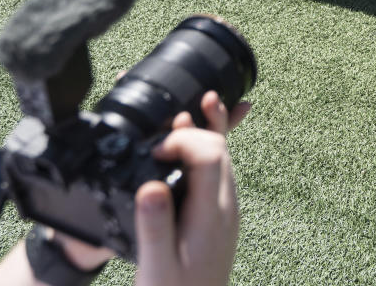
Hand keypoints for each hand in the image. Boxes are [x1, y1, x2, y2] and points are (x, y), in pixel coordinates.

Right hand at [133, 93, 241, 285]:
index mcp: (211, 215)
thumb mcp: (157, 266)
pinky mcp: (218, 215)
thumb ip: (154, 226)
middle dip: (197, 125)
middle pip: (221, 149)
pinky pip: (216, 172)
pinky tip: (190, 142)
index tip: (154, 149)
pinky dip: (203, 151)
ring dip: (204, 133)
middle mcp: (225, 206)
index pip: (210, 154)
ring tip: (192, 108)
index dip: (183, 139)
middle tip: (170, 115)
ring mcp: (225, 210)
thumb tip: (150, 185)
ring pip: (222, 158)